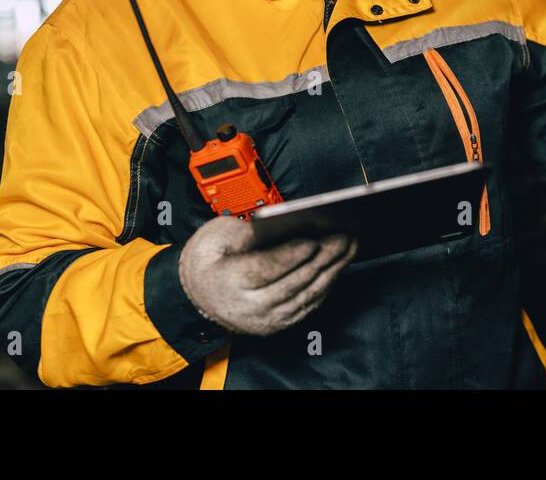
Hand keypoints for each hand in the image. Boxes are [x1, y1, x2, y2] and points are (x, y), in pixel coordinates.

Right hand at [177, 216, 357, 335]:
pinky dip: (326, 283)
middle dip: (324, 257)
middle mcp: (250, 308)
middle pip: (296, 281)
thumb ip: (256, 230)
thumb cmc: (208, 259)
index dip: (295, 253)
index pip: (270, 267)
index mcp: (231, 281)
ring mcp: (266, 320)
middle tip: (345, 235)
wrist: (196, 295)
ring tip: (349, 246)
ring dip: (333, 269)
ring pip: (308, 294)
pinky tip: (337, 265)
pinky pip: (309, 304)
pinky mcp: (278, 324)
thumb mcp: (222, 234)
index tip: (318, 236)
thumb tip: (292, 220)